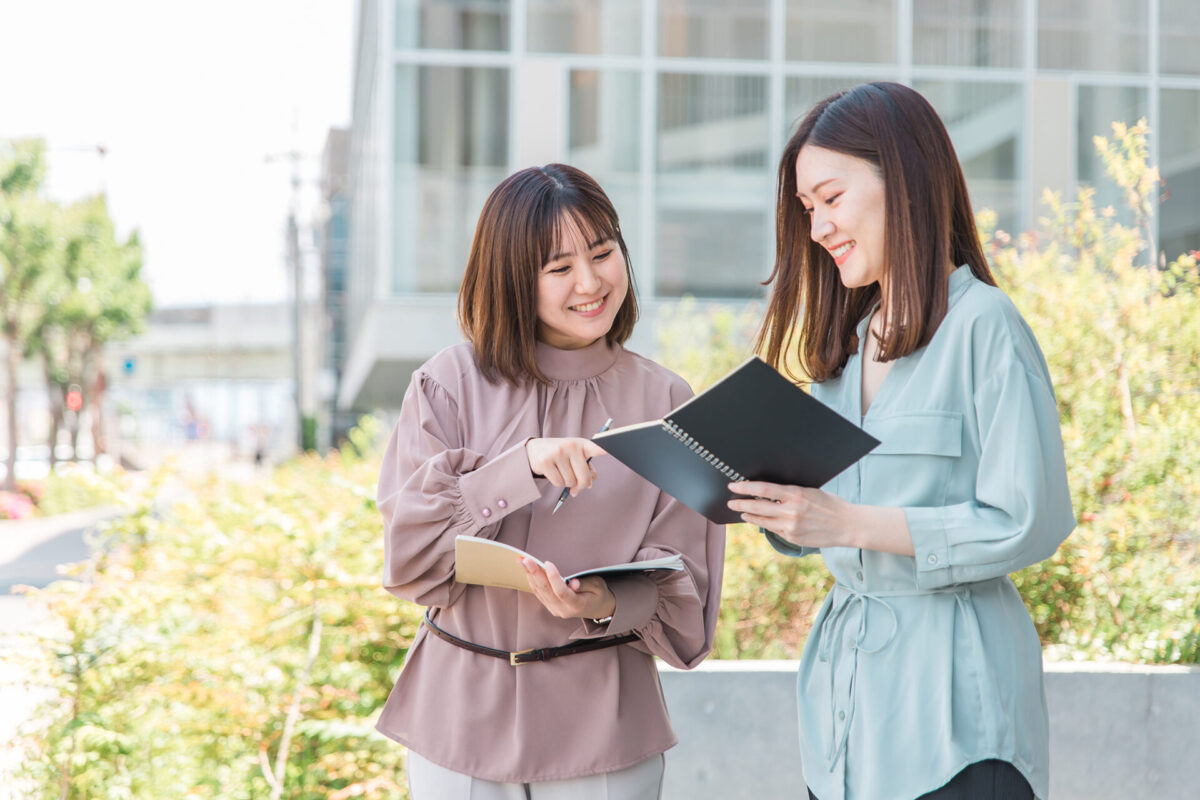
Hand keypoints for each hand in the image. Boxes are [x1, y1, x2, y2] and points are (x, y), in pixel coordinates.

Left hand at [521, 558, 616, 620]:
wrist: (597, 608)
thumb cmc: (598, 593)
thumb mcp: (597, 586)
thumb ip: (584, 584)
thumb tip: (572, 583)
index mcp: (577, 605)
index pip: (562, 592)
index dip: (554, 578)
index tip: (548, 563)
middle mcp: (563, 610)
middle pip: (546, 591)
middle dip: (535, 574)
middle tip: (526, 560)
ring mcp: (555, 610)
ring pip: (540, 592)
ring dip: (530, 575)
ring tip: (522, 561)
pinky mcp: (550, 606)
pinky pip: (539, 593)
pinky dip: (532, 580)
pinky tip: (527, 569)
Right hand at [525, 437, 606, 497]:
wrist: (533, 450)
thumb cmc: (560, 456)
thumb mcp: (574, 457)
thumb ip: (585, 469)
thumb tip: (589, 484)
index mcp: (581, 444)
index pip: (598, 446)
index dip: (609, 447)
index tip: (620, 443)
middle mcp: (571, 446)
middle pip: (584, 477)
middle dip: (581, 485)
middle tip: (576, 488)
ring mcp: (558, 453)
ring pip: (570, 482)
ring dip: (567, 483)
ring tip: (560, 471)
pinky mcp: (546, 461)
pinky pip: (558, 483)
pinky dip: (557, 482)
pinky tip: (552, 473)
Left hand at [727, 480, 854, 548]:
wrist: (848, 525)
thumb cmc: (830, 504)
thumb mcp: (810, 491)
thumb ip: (789, 492)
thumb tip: (767, 490)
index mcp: (795, 494)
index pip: (763, 489)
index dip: (745, 487)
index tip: (733, 485)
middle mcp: (791, 511)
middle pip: (757, 506)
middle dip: (740, 503)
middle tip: (731, 501)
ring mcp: (791, 527)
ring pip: (762, 520)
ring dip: (749, 515)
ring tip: (742, 512)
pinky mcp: (793, 538)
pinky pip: (774, 530)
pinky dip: (765, 524)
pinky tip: (760, 521)